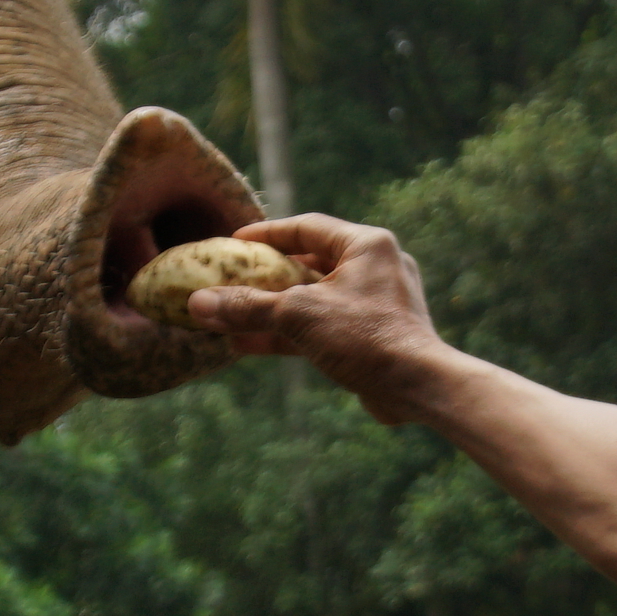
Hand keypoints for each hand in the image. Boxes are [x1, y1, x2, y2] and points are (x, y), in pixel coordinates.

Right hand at [186, 215, 458, 424]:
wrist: (419, 388)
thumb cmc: (366, 337)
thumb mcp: (299, 315)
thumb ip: (248, 307)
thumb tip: (197, 303)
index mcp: (366, 245)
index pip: (306, 227)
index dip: (266, 234)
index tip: (232, 242)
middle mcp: (375, 267)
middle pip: (307, 264)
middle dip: (264, 278)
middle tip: (228, 281)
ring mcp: (375, 303)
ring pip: (312, 300)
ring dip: (272, 310)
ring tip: (228, 318)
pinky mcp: (373, 335)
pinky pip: (322, 326)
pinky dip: (290, 333)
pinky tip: (249, 344)